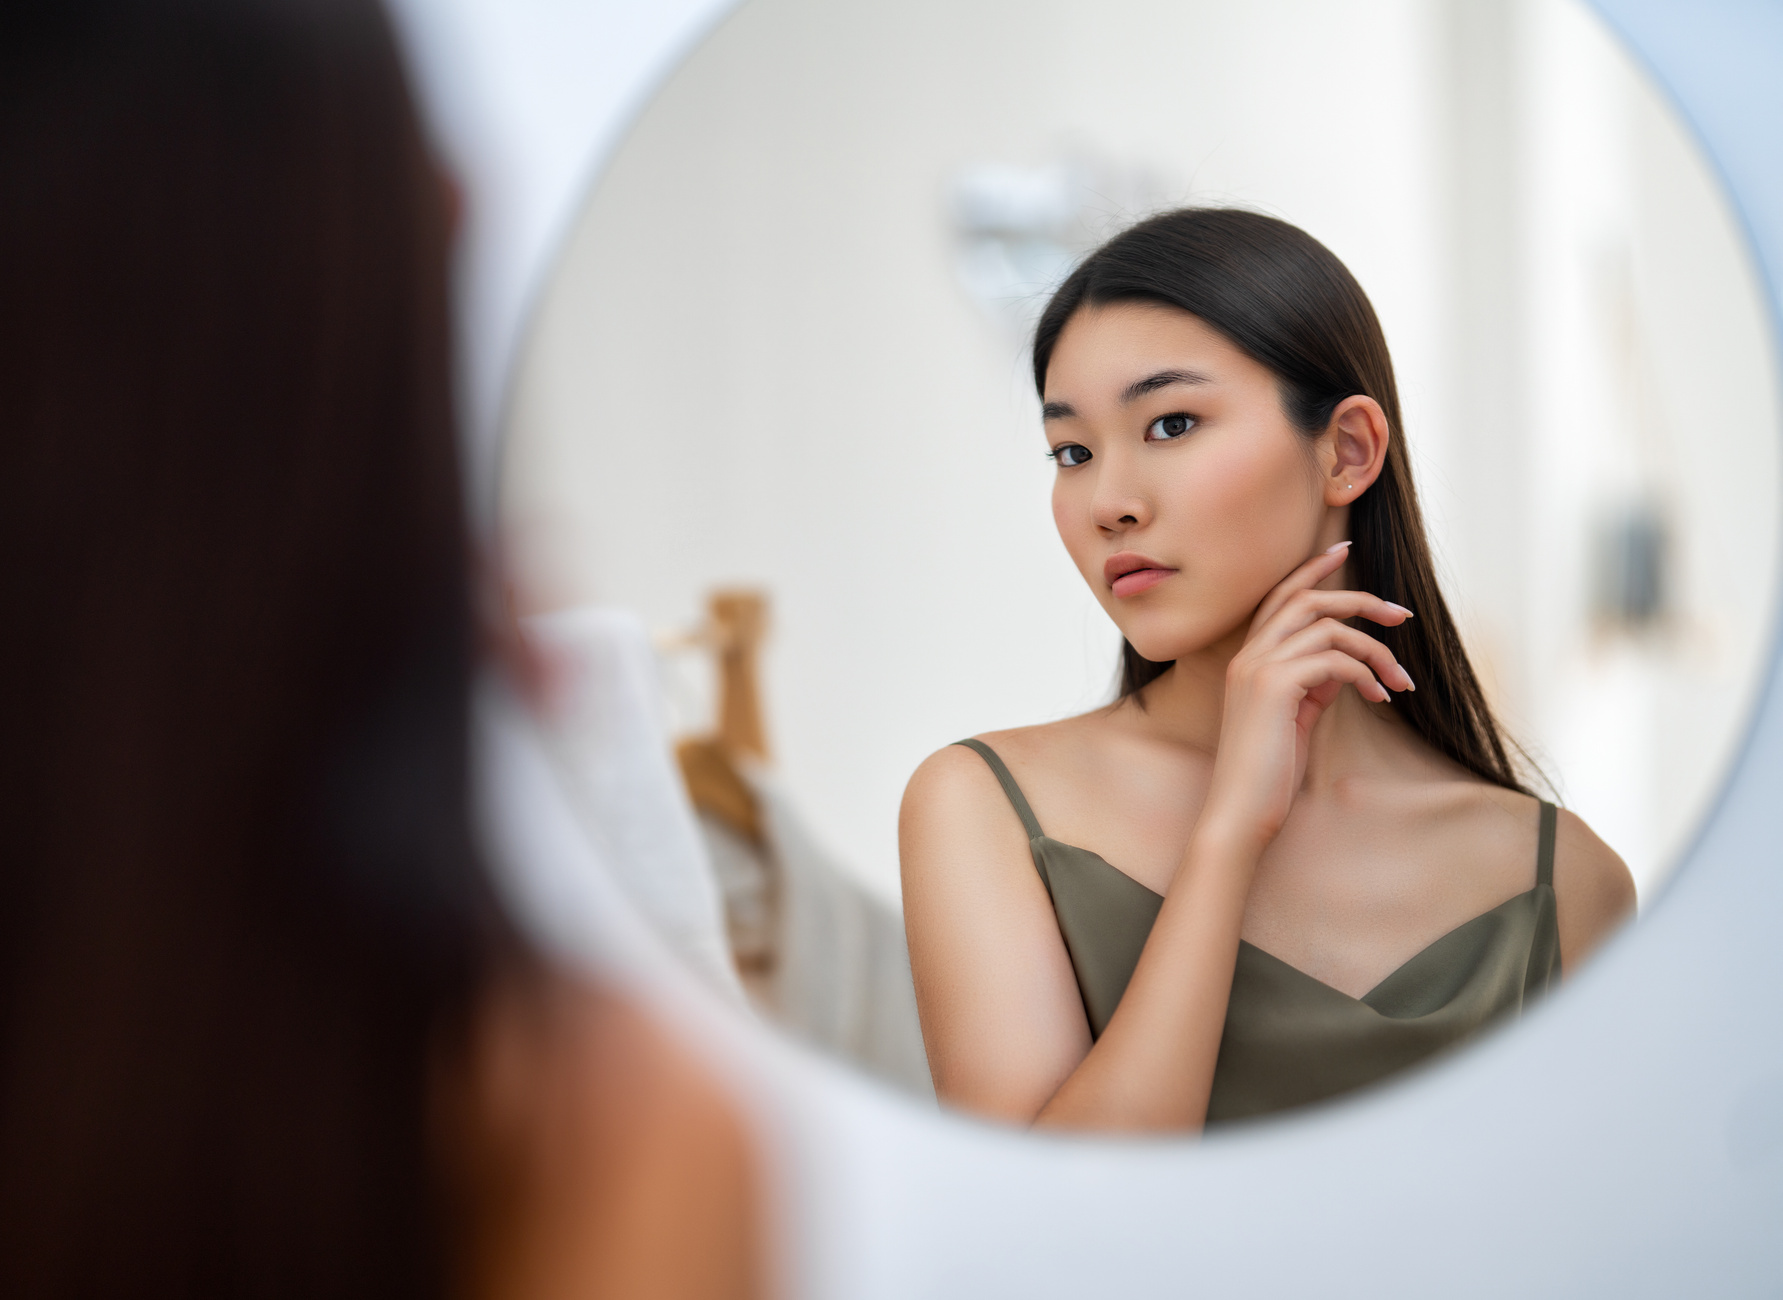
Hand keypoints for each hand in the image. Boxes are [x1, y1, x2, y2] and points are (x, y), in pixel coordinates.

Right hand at [1198, 542, 1413, 852]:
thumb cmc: (1268, 772)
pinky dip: (1365, 673)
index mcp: (1247, 658)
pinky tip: (1378, 697)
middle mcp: (1247, 654)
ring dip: (1375, 648)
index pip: (1279, 596)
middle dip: (1361, 599)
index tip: (1344, 550)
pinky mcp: (1276, 686)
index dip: (1312, 570)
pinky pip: (1334, 659)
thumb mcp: (1294, 718)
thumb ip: (1313, 684)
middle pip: (1307, 599)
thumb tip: (1346, 665)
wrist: (1240, 811)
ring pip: (1328, 627)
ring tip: (1399, 680)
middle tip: (1401, 615)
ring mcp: (1258, 667)